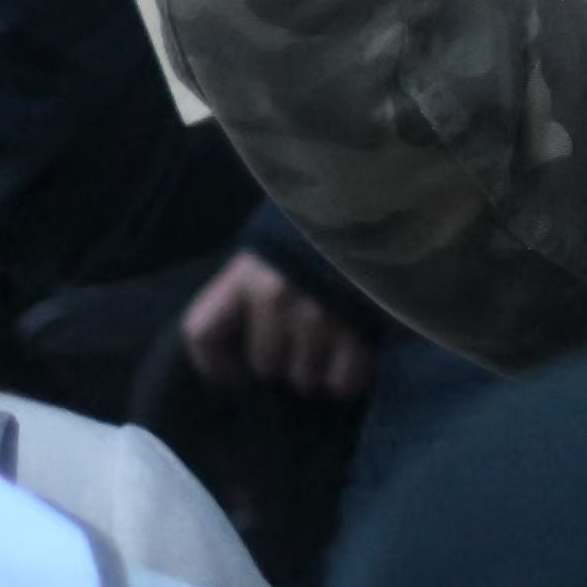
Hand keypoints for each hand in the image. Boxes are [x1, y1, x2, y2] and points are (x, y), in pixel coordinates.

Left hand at [178, 245, 377, 402]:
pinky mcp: (362, 334)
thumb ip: (250, 286)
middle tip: (301, 338)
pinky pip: (343, 384)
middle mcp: (277, 297)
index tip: (235, 369)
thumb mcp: (274, 246)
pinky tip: (356, 348)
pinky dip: (349, 375)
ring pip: (304, 379)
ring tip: (333, 339)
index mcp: (247, 271)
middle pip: (263, 365)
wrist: (384, 203)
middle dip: (281, 359)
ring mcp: (321, 318)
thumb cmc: (323, 230)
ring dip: (316, 367)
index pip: (202, 333)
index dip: (214, 361)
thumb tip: (236, 350)